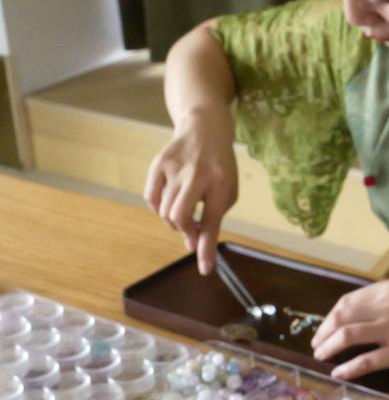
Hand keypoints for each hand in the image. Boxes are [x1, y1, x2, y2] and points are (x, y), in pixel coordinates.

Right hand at [144, 110, 236, 273]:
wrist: (205, 129)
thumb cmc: (219, 167)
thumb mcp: (227, 190)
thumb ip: (213, 218)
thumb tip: (193, 246)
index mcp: (221, 182)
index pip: (212, 221)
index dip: (207, 248)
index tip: (206, 270)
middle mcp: (197, 174)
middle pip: (180, 218)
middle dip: (185, 231)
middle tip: (191, 231)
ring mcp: (175, 168)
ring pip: (165, 211)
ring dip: (174, 221)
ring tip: (185, 210)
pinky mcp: (158, 164)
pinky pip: (151, 199)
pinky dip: (159, 209)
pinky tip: (169, 202)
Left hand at [311, 280, 388, 380]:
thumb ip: (381, 304)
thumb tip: (349, 320)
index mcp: (388, 289)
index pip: (347, 302)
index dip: (329, 317)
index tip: (322, 330)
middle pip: (342, 317)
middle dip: (323, 332)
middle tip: (316, 345)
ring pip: (348, 336)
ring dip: (328, 348)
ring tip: (321, 357)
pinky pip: (366, 361)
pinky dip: (348, 368)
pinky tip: (339, 373)